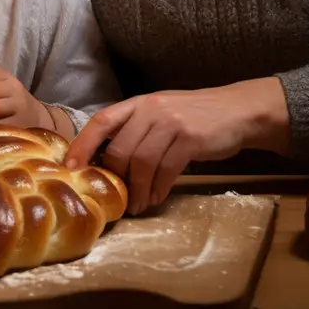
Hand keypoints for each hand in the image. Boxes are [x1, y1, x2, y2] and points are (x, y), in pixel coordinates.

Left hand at [63, 78, 289, 214]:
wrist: (237, 111)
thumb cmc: (194, 116)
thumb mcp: (160, 114)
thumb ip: (136, 131)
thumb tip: (106, 163)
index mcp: (138, 103)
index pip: (101, 121)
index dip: (83, 144)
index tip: (70, 168)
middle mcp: (151, 109)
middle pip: (119, 148)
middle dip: (115, 178)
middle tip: (118, 198)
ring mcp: (171, 122)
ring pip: (142, 162)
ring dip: (138, 189)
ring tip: (139, 205)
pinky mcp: (191, 138)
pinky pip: (167, 170)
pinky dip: (159, 188)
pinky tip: (158, 197)